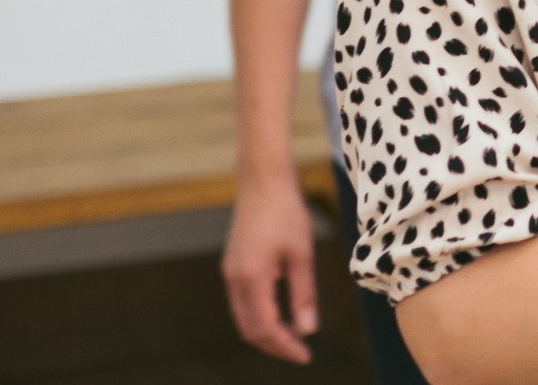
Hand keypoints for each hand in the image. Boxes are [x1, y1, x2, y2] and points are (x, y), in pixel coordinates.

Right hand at [222, 170, 318, 362]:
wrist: (263, 181)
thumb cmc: (286, 212)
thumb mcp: (302, 254)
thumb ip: (304, 293)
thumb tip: (307, 329)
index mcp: (252, 278)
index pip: (265, 328)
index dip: (284, 347)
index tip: (305, 356)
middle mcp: (235, 280)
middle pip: (250, 329)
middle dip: (274, 344)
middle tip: (301, 350)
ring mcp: (230, 273)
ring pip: (244, 318)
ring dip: (266, 331)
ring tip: (294, 335)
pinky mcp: (233, 265)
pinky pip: (243, 302)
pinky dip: (260, 315)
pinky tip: (281, 312)